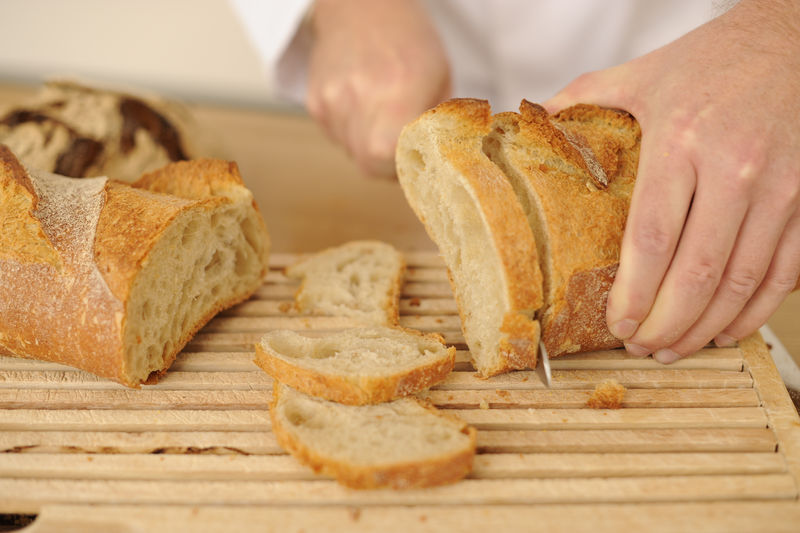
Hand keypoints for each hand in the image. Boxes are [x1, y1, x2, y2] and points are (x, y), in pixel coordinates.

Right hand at [307, 0, 450, 176]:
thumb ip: (438, 126)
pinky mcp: (316, 102)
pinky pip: (336, 138)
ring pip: (352, 154)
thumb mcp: (440, 80)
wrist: (362, 7)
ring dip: (370, 148)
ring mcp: (333, 99)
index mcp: (399, 89)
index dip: (404, 166)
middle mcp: (361, 95)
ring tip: (383, 116)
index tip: (416, 159)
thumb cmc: (409, 43)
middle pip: (369, 164)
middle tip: (404, 146)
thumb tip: (440, 166)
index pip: (389, 155)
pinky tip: (363, 106)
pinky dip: (352, 133)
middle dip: (390, 165)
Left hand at [543, 0, 799, 362]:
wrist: (794, 38)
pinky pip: (785, 272)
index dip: (633, 295)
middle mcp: (733, 169)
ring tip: (677, 348)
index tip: (617, 324)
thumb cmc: (712, 61)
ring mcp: (780, 187)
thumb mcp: (640, 75)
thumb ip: (584, 101)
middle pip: (697, 273)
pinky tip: (728, 328)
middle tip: (642, 348)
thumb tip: (531, 124)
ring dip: (707, 328)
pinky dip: (756, 311)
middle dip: (666, 325)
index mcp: (680, 142)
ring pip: (743, 282)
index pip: (651, 240)